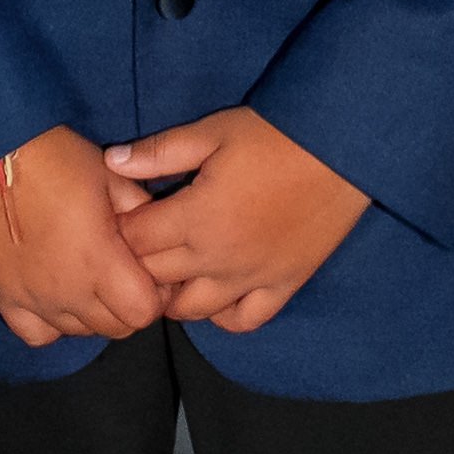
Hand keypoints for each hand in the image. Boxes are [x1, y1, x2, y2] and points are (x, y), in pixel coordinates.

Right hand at [0, 126, 168, 347]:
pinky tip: (57, 297)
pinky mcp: (3, 298)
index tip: (152, 273)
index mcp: (98, 260)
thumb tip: (157, 234)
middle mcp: (66, 290)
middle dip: (129, 305)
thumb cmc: (56, 158)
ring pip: (79, 333)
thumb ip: (140, 211)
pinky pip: (37, 335)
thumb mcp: (112, 175)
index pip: (143, 312)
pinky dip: (53, 324)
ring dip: (93, 314)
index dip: (156, 295)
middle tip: (125, 275)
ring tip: (91, 280)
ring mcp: (32, 299)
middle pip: (116, 329)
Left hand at [104, 108, 371, 333]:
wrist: (342, 148)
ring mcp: (250, 279)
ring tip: (173, 273)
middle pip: (156, 278)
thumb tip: (111, 161)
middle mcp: (217, 258)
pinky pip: (242, 321)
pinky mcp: (282, 287)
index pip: (135, 241)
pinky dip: (222, 316)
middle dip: (139, 262)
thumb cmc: (274, 134)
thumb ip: (161, 152)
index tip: (121, 217)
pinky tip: (216, 294)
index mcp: (195, 217)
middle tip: (141, 245)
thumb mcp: (214, 132)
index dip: (120, 230)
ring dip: (173, 296)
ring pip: (192, 311)